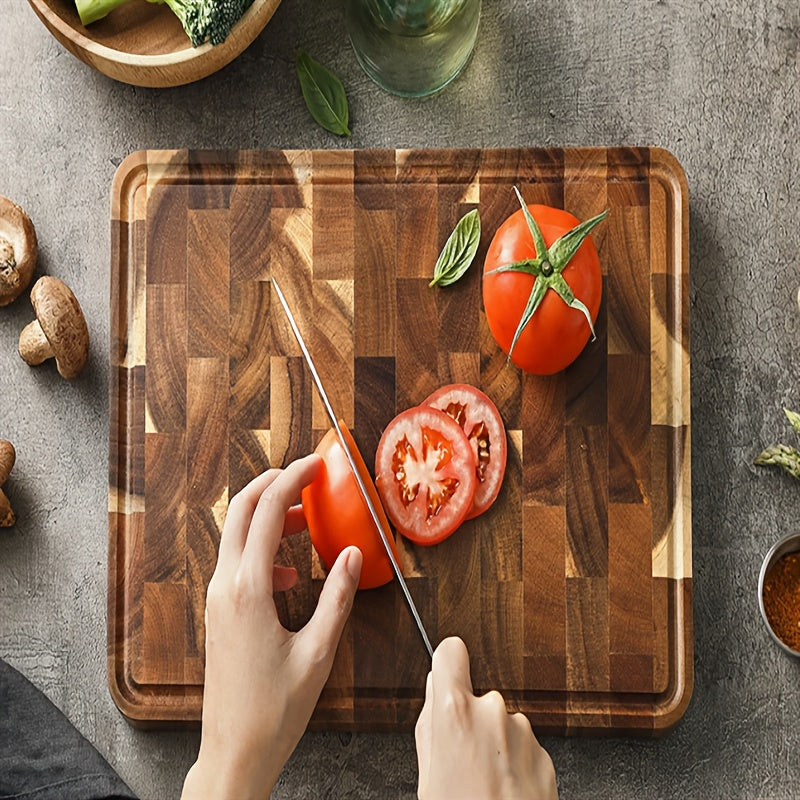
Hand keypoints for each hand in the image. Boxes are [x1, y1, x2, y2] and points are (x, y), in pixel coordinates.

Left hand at [182, 454, 362, 799]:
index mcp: (248, 590)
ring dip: (269, 517)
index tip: (315, 465)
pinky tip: (290, 574)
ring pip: (238, 536)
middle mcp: (225, 587)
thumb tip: (354, 555)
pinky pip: (237, 562)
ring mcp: (217, 599)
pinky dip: (263, 550)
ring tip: (307, 523)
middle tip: (307, 477)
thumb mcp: (318, 651)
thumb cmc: (274, 710)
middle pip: (242, 511)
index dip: (292, 480)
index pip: (267, 512)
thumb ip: (338, 597)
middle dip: (273, 485)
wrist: (233, 751)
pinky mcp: (219, 612)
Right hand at [415, 637, 557, 799]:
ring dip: (494, 745)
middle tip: (460, 761)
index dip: (446, 662)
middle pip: (476, 696)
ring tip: (483, 785)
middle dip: (469, 720)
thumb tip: (436, 692)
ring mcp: (523, 732)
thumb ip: (430, 724)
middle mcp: (492, 711)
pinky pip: (522, 747)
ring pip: (501, 724)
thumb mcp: (426, 774)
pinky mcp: (545, 754)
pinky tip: (504, 792)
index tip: (446, 671)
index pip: (450, 651)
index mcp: (456, 712)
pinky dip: (515, 764)